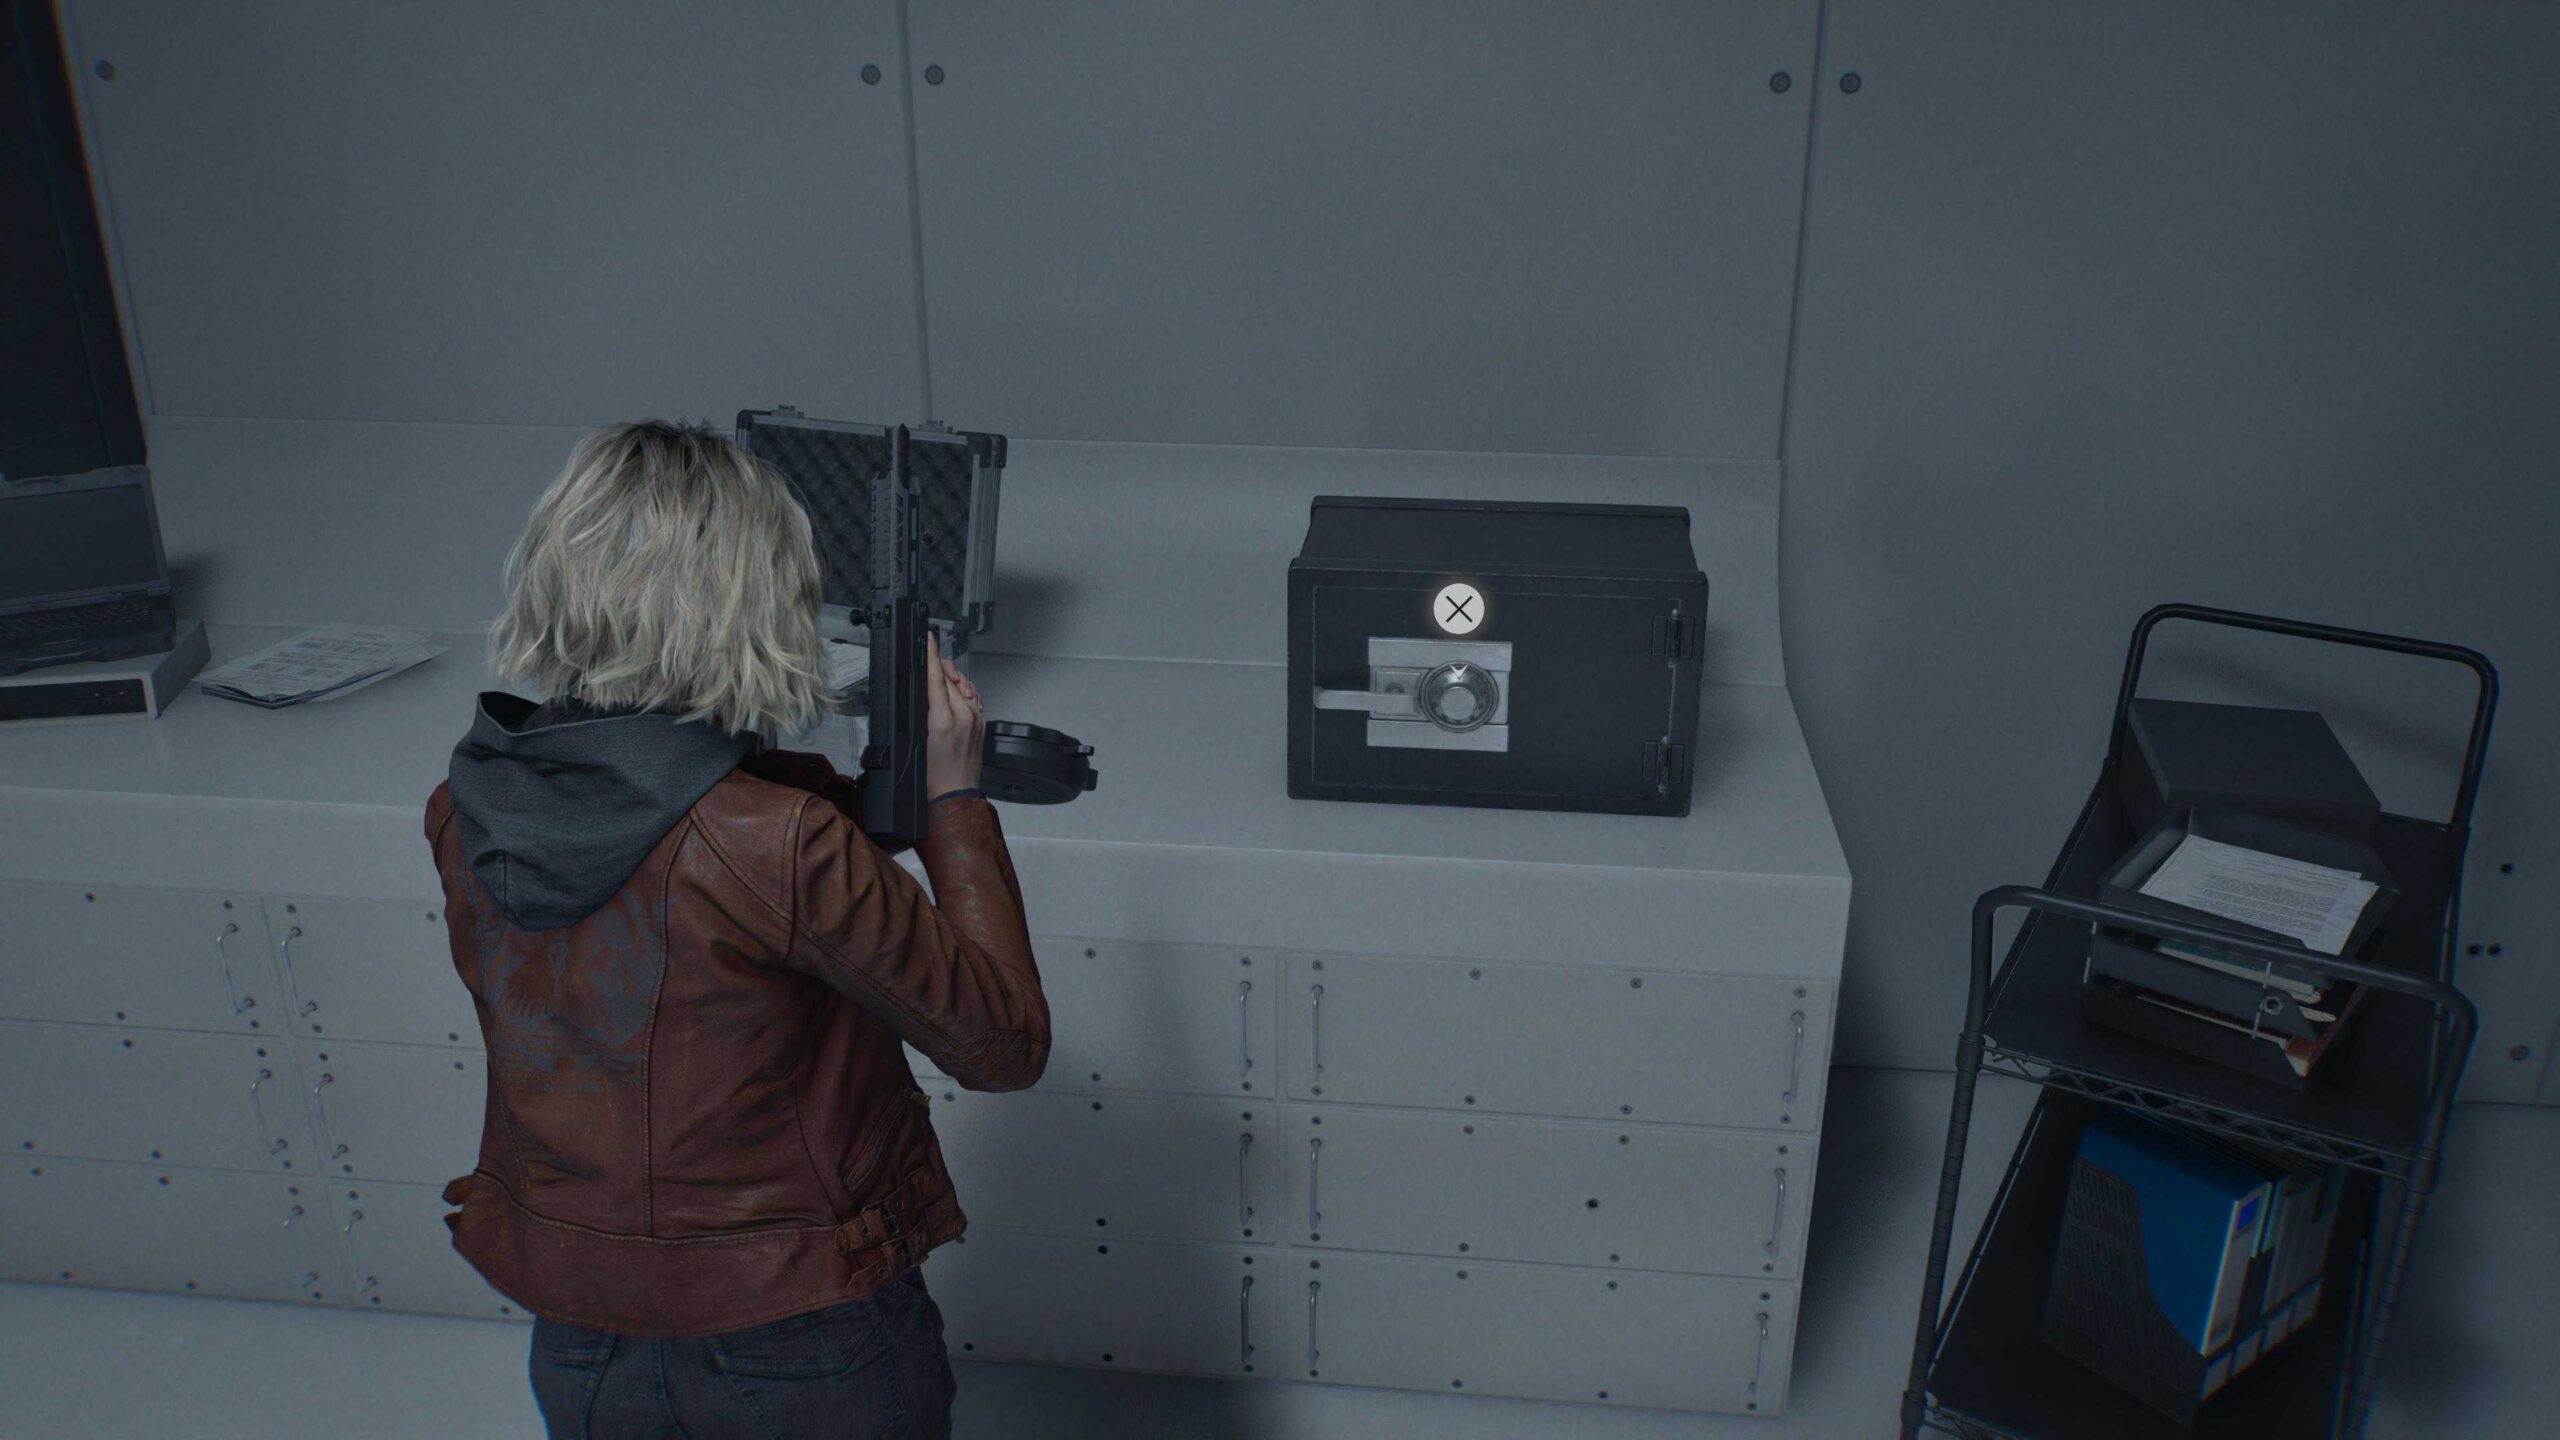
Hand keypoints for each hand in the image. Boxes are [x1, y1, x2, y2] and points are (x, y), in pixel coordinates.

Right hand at [922, 628, 984, 797]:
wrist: (954, 793)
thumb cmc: (933, 774)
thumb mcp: (918, 737)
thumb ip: (923, 709)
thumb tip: (924, 687)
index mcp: (943, 719)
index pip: (936, 678)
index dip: (931, 656)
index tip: (929, 639)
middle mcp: (964, 716)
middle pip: (950, 678)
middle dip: (938, 666)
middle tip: (928, 659)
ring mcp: (976, 719)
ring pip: (963, 685)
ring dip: (952, 677)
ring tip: (940, 676)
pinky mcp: (982, 723)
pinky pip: (974, 697)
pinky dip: (964, 689)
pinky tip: (957, 691)